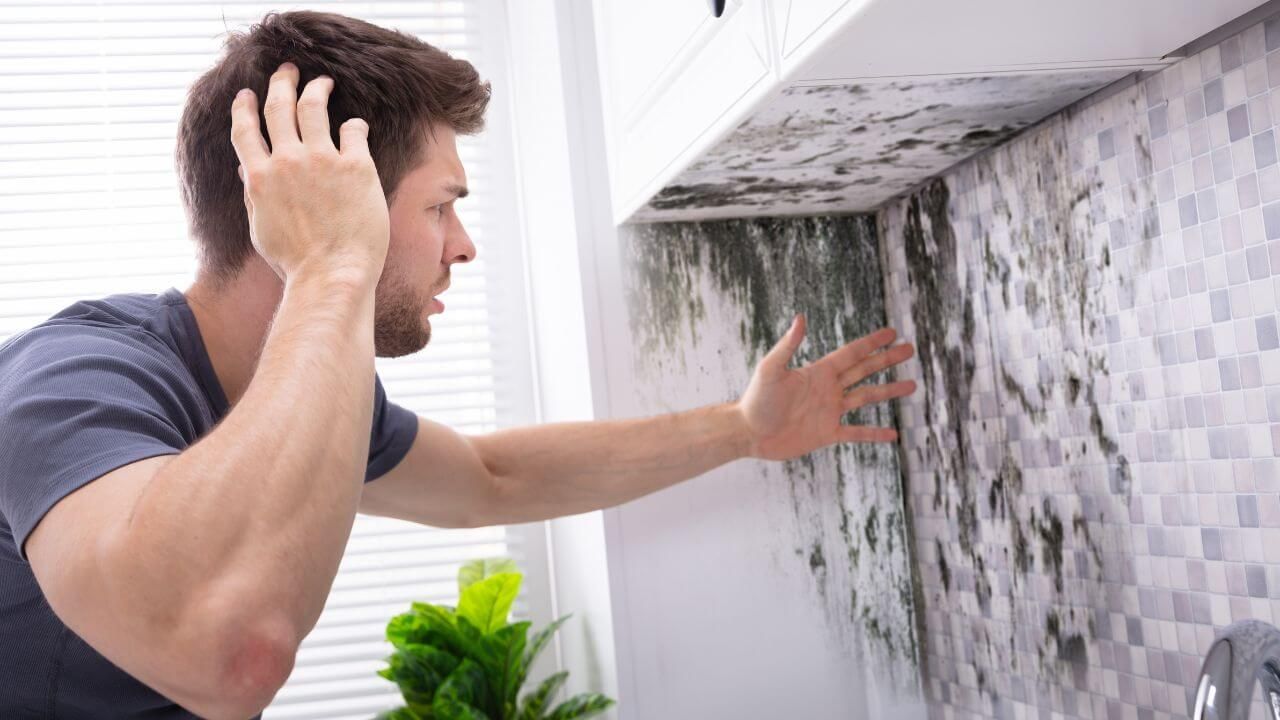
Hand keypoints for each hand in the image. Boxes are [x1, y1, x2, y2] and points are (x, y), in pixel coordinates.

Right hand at [229, 62, 389, 285]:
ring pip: (314, 106)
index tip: (247, 94)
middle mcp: (287, 161)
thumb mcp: (262, 230)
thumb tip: (246, 171)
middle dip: (281, 82)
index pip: (244, 129)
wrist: (332, 274)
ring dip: (316, 88)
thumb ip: (254, 196)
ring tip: (323, 81)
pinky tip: (357, 126)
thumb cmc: (297, 262)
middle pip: (278, 106)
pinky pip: (353, 130)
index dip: (244, 107)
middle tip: (287, 70)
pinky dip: (354, 125)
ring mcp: (322, 160)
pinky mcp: (356, 165)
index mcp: (259, 177)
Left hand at [735, 316, 916, 460]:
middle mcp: (827, 389)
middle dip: (886, 360)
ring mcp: (829, 411)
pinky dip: (874, 433)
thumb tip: (800, 318)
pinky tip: (893, 434)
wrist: (749, 433)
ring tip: (911, 385)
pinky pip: (855, 433)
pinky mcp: (826, 433)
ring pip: (865, 398)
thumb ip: (788, 346)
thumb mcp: (771, 370)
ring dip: (888, 392)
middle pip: (864, 371)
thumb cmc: (756, 400)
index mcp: (818, 372)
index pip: (851, 353)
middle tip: (909, 350)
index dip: (871, 343)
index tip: (891, 333)